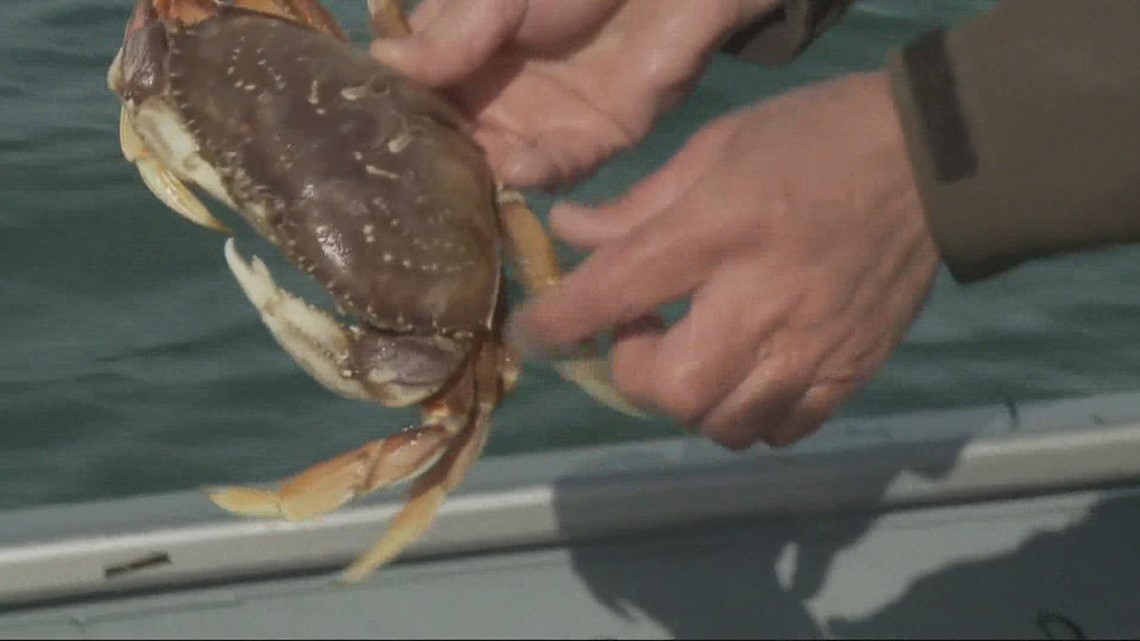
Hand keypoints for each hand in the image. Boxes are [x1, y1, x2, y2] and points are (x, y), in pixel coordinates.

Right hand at [371, 0, 778, 188]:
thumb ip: (449, 34)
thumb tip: (384, 65)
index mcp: (464, 52)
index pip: (419, 96)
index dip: (398, 119)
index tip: (368, 145)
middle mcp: (499, 96)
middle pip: (457, 142)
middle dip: (438, 165)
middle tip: (412, 189)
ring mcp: (547, 122)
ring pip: (503, 163)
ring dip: (484, 176)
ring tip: (463, 185)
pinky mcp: (597, 139)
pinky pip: (562, 165)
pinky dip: (540, 170)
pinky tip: (518, 168)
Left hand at [508, 72, 941, 448]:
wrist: (930, 160)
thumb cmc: (809, 142)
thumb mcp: (714, 148)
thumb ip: (636, 205)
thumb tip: (567, 235)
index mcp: (720, 229)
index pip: (617, 290)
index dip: (559, 322)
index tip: (531, 334)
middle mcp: (764, 299)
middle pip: (673, 388)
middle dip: (636, 375)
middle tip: (645, 335)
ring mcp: (814, 345)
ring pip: (726, 424)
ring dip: (691, 401)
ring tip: (698, 357)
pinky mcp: (853, 369)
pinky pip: (783, 431)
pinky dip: (750, 418)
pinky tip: (748, 378)